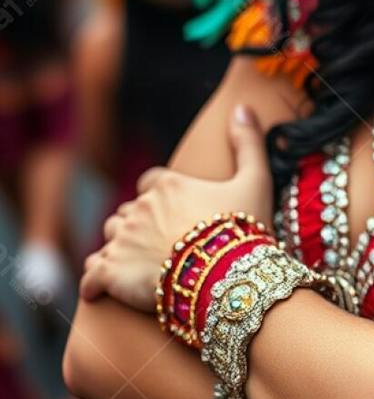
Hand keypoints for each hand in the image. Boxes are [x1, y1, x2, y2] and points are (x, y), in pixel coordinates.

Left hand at [78, 103, 272, 311]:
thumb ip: (248, 144)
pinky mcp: (111, 273)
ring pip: (111, 237)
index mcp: (168, 186)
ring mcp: (123, 240)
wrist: (227, 276)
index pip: (151, 183)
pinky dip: (94, 282)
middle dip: (141, 225)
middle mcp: (141, 208)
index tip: (175, 215)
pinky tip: (100, 290)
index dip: (161, 198)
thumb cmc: (244, 230)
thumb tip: (242, 109)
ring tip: (136, 267)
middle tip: (163, 246)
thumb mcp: (256, 182)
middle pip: (130, 211)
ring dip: (119, 248)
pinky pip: (92, 275)